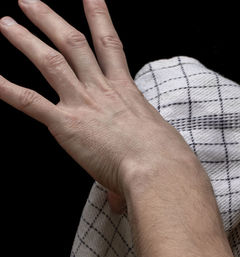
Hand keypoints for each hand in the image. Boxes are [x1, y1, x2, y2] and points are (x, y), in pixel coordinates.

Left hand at [0, 0, 196, 201]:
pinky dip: (6, 90)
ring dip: (27, 39)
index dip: (99, 18)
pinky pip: (30, 102)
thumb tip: (122, 194)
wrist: (159, 166)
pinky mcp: (66, 124)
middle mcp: (102, 89)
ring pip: (51, 60)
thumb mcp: (154, 147)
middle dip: (50, 19)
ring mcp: (83, 103)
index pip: (110, 44)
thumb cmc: (164, 156)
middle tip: (31, 3)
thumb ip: (138, 159)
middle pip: (74, 42)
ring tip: (7, 22)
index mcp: (124, 89)